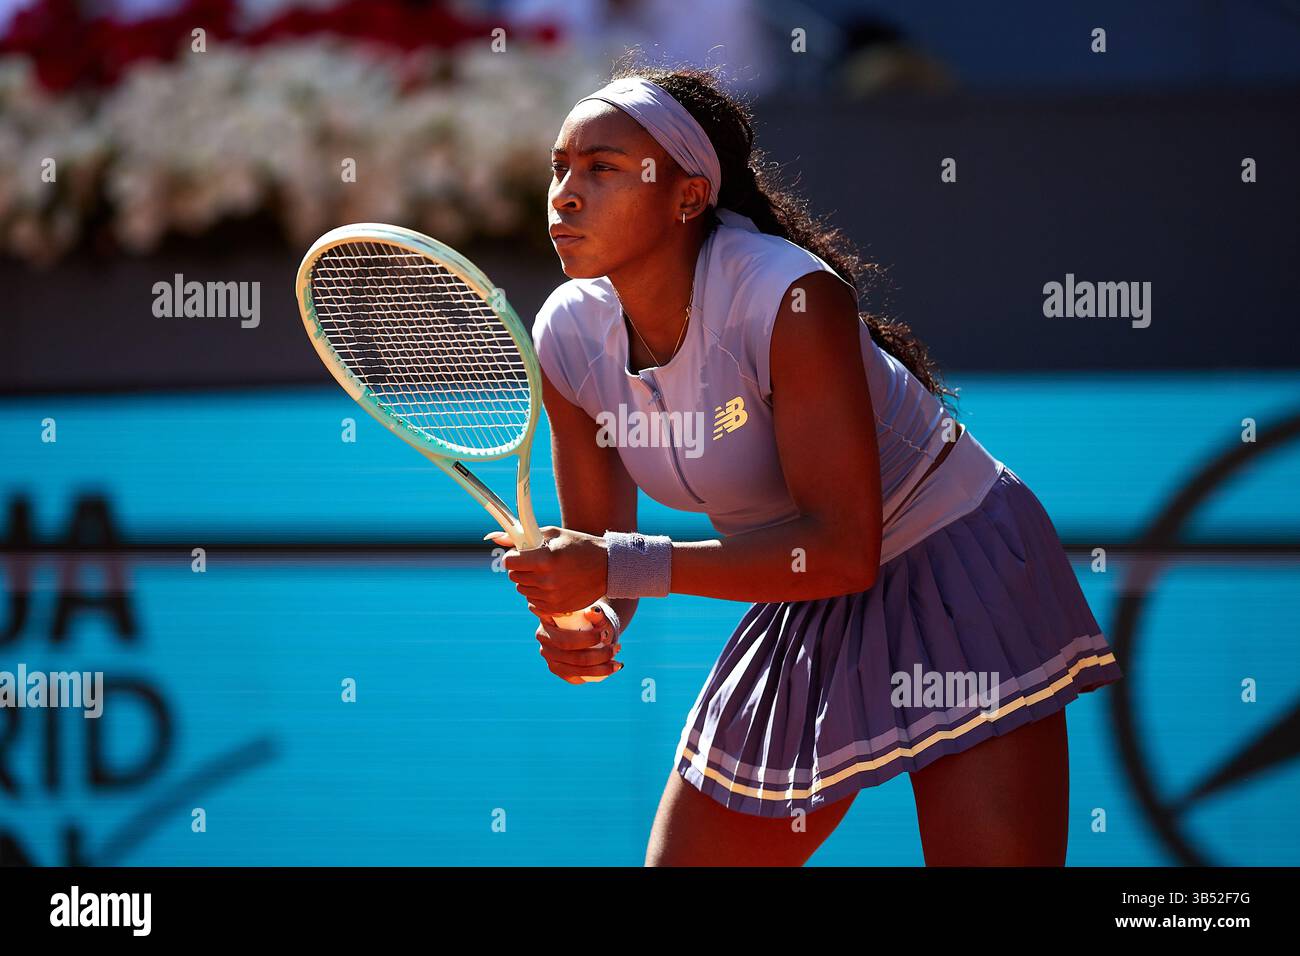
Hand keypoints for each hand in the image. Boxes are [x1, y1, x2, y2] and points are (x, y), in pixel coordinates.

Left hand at [484, 526, 606, 618]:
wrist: (607, 568)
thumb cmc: (578, 546)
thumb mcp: (552, 535)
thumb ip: (522, 536)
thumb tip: (493, 537)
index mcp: (545, 559)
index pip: (509, 562)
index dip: (513, 556)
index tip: (521, 554)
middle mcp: (546, 580)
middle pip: (514, 576)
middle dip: (521, 567)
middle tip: (536, 562)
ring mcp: (551, 597)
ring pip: (522, 589)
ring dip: (529, 581)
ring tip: (547, 572)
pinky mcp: (556, 608)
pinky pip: (532, 601)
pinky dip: (538, 593)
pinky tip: (552, 584)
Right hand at [535, 605, 623, 684]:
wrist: (586, 626)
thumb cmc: (589, 617)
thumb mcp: (594, 613)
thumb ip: (595, 613)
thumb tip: (594, 611)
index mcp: (546, 623)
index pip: (565, 639)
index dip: (587, 639)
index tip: (605, 634)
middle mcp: (544, 642)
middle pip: (573, 656)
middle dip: (599, 655)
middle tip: (617, 648)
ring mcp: (549, 658)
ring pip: (576, 670)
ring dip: (601, 668)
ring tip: (618, 661)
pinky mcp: (558, 670)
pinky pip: (577, 678)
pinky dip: (596, 675)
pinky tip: (611, 669)